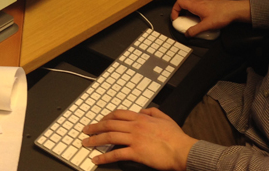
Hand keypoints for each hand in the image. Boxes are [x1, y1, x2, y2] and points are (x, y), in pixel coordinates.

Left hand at [81, 108, 197, 170]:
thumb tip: (142, 110)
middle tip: (86, 130)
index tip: (99, 121)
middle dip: (95, 127)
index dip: (105, 117)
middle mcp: (135, 126)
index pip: (118, 114)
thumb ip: (152, 111)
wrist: (182, 150)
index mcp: (141, 118)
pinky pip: (116, 154)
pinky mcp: (136, 152)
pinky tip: (97, 159)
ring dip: (95, 140)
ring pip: (109, 137)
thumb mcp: (165, 117)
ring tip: (86, 143)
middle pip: (109, 124)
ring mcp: (135, 139)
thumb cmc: (176, 137)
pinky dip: (104, 157)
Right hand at [171, 0, 250, 37]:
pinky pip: (197, 3)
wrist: (234, 10)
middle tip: (180, 17)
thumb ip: (195, 30)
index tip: (176, 18)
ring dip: (186, 8)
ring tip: (189, 18)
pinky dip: (194, 8)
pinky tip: (199, 17)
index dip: (174, 10)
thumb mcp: (207, 25)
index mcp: (195, 5)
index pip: (179, 2)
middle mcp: (199, 1)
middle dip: (179, 8)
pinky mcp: (209, 3)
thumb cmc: (222, 15)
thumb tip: (187, 34)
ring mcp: (204, 1)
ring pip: (190, 0)